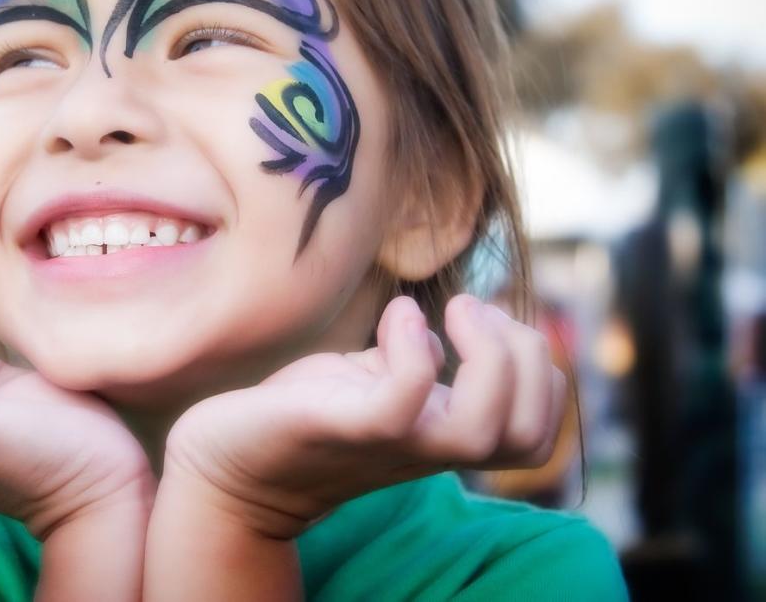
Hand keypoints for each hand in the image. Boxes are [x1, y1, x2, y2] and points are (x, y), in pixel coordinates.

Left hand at [161, 294, 565, 539]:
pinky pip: (402, 399)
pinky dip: (412, 347)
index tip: (493, 322)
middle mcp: (426, 447)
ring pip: (483, 430)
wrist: (229, 459)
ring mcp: (389, 442)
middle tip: (475, 310)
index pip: (535, 432)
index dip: (541, 374)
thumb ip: (414, 359)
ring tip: (455, 309)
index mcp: (442, 434)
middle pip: (525, 435)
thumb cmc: (303, 411)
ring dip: (490, 356)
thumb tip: (434, 332)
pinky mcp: (344, 427)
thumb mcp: (373, 377)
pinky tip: (395, 314)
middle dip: (529, 359)